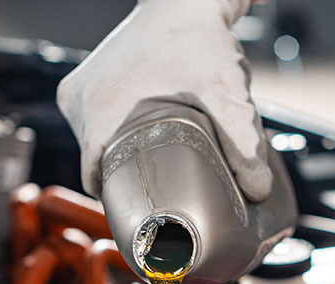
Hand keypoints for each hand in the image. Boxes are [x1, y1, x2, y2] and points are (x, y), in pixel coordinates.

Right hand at [56, 0, 271, 201]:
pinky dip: (117, 138)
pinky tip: (142, 143)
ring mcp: (77, 93)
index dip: (123, 200)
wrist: (183, 1)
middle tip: (163, 189)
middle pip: (98, 165)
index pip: (98, 179)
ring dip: (123, 158)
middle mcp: (78, 101)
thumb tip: (257, 189)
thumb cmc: (197, 38)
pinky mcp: (82, 86)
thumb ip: (244, 142)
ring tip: (154, 164)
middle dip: (129, 179)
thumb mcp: (225, 91)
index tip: (148, 211)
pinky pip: (95, 129)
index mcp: (97, 109)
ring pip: (97, 148)